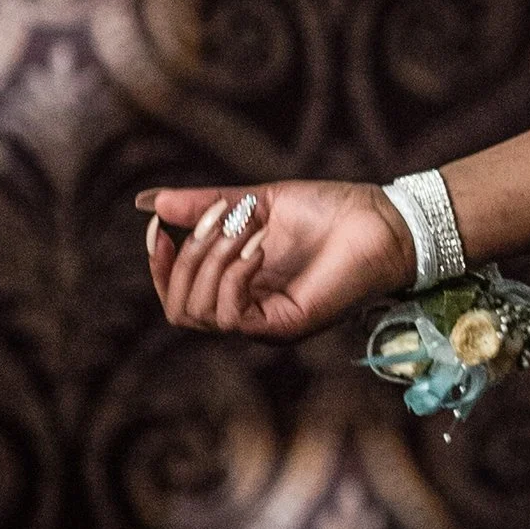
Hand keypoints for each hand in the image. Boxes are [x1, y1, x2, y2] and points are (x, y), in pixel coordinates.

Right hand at [138, 179, 414, 339]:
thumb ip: (204, 207)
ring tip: (243, 230)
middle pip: (179, 310)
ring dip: (209, 263)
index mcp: (238, 288)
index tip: (159, 228)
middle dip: (186, 259)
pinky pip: (231, 316)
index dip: (160, 266)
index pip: (176, 297)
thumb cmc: (328, 212)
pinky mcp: (286, 326)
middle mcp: (249, 312)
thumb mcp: (253, 202)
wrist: (381, 218)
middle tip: (217, 220)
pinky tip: (256, 247)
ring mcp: (267, 323)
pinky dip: (233, 276)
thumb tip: (148, 203)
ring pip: (199, 314)